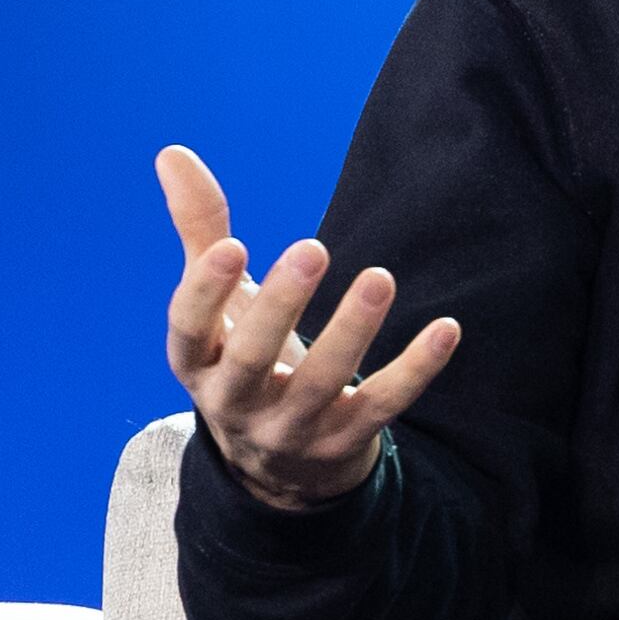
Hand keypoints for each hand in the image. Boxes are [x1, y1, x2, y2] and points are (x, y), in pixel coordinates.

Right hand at [156, 144, 460, 511]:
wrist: (278, 466)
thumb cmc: (242, 358)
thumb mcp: (219, 306)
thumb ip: (201, 231)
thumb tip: (172, 152)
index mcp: (199, 364)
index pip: (189, 331)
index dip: (206, 292)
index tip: (232, 246)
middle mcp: (237, 403)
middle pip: (250, 359)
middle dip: (281, 306)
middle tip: (312, 248)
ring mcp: (292, 428)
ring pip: (322, 384)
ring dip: (353, 330)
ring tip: (378, 277)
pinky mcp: (345, 441)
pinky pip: (383, 406)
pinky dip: (416, 370)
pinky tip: (446, 328)